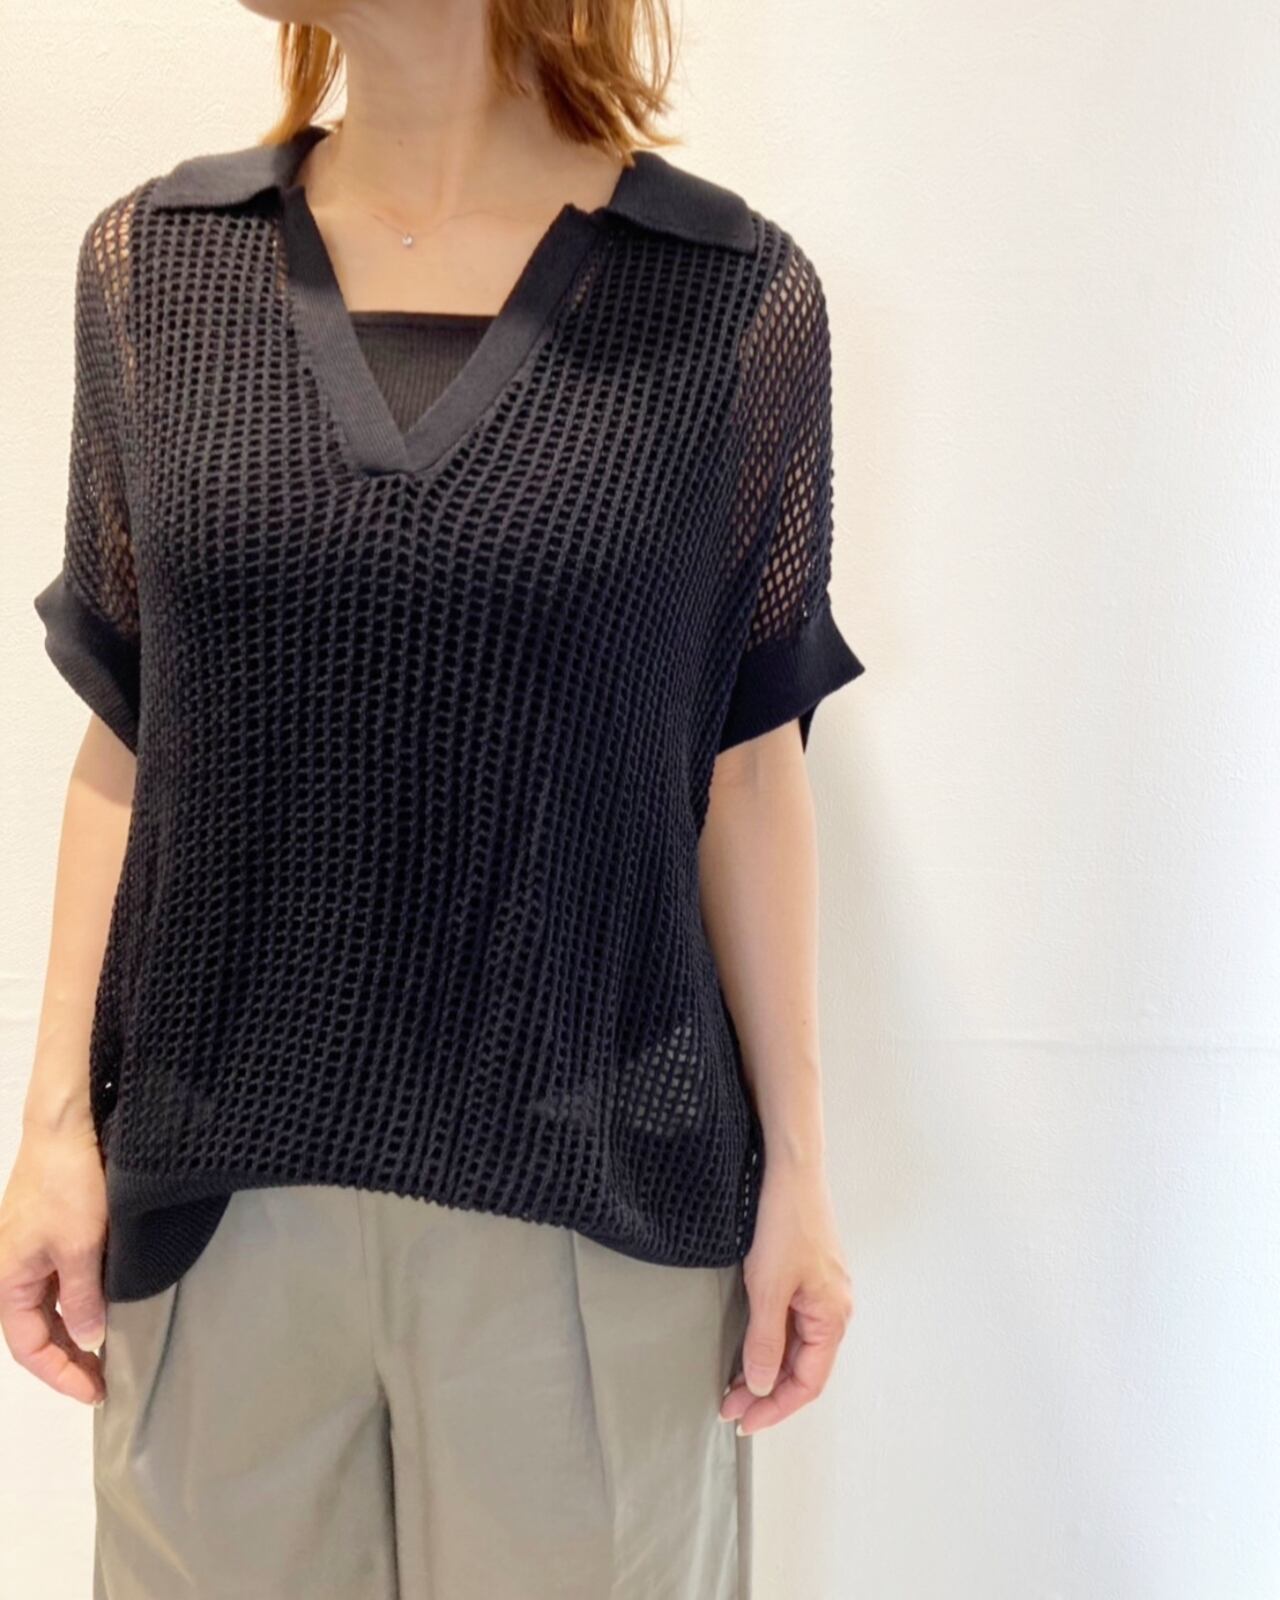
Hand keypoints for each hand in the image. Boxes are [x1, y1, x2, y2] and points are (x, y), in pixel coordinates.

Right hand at [0, 1119, 108, 1404]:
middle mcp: (10, 1272)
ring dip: (71, 1333)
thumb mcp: (81, 1248)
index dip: (60, 1374)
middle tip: (103, 1380)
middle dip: (66, 1360)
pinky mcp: (45, 1236)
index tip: (94, 1391)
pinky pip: (54, 1284)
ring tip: (104, 1353)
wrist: (66, 1131)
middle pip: (34, 1332)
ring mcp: (26, 1253)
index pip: (28, 1348)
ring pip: (45, 1310)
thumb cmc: (68, 1186)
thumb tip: (88, 1339)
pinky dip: (75, 1304)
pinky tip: (99, 1309)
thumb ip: (83, 1298)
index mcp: (7, 1281)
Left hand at [720, 1157, 854, 1435]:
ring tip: (733, 1385)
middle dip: (767, 1392)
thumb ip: (765, 1342)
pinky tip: (748, 1349)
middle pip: (802, 1368)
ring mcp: (820, 1292)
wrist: (788, 1170)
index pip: (808, 1382)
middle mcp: (833, 1309)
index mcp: (833, 1317)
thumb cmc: (784, 1224)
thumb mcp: (768, 1289)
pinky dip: (768, 1343)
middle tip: (730, 1406)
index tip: (744, 1420)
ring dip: (766, 1369)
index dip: (777, 1407)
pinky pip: (790, 1324)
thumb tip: (763, 1386)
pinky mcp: (805, 1276)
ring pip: (795, 1347)